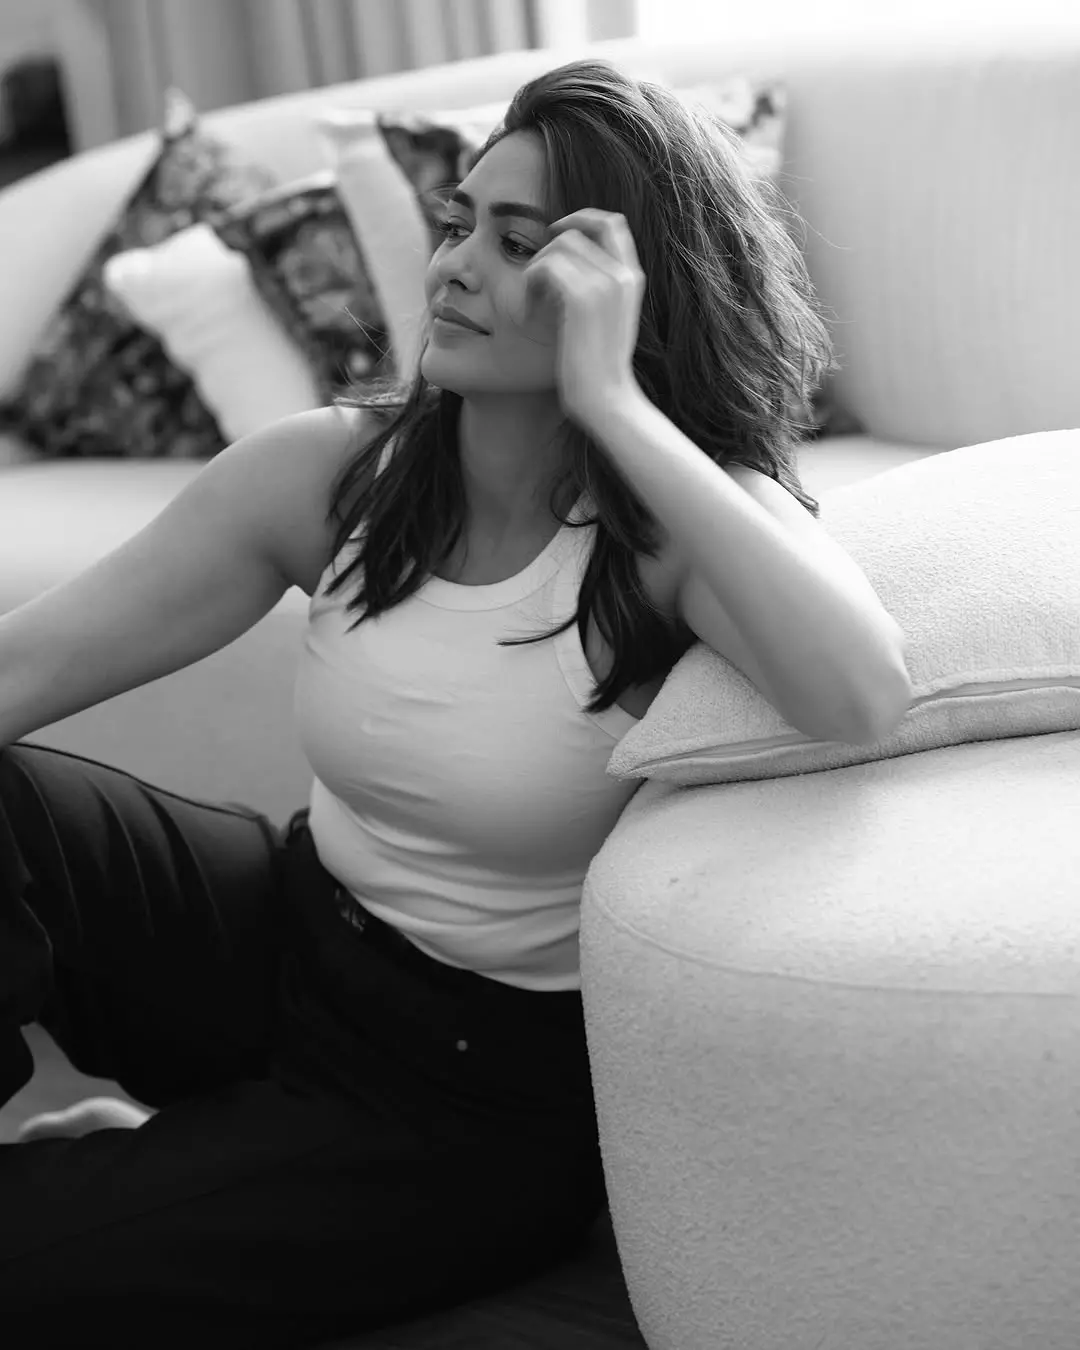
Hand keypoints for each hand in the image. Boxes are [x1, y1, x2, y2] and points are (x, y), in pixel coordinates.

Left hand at [525, 208, 645, 430]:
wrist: (608, 400)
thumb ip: (599, 289)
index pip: (611, 222)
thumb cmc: (600, 368)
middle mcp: (623, 274)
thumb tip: (565, 267)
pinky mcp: (583, 299)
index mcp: (632, 277)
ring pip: (559, 245)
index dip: (580, 219)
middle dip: (550, 245)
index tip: (556, 236)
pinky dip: (529, 285)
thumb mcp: (608, 319)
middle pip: (580, 228)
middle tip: (534, 273)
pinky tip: (527, 313)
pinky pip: (546, 266)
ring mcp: (605, 284)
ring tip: (530, 303)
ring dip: (535, 269)